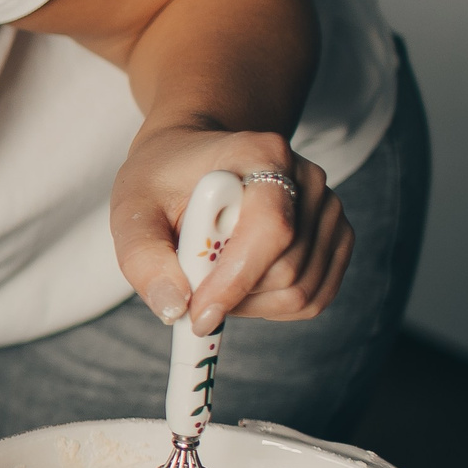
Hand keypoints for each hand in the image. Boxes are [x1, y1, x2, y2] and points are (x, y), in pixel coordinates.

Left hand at [112, 125, 352, 334]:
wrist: (191, 161)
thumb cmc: (161, 182)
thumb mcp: (131, 210)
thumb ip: (143, 258)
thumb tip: (174, 308)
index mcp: (261, 153)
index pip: (270, 229)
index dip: (236, 280)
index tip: (196, 313)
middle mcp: (306, 177)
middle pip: (287, 270)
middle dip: (233, 294)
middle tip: (192, 284)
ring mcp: (328, 207)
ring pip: (303, 290)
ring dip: (250, 304)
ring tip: (212, 277)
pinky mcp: (335, 236)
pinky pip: (315, 297)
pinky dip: (274, 307)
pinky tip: (241, 285)